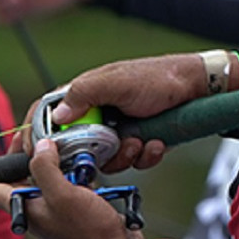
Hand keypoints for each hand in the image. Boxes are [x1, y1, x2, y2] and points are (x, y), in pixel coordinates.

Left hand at [0, 140, 144, 238]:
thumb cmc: (89, 234)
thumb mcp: (62, 195)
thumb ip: (45, 168)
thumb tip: (40, 146)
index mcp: (24, 206)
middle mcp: (36, 205)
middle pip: (19, 173)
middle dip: (25, 152)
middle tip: (32, 135)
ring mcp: (56, 203)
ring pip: (46, 172)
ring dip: (54, 157)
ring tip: (60, 146)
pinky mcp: (75, 201)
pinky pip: (69, 177)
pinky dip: (75, 167)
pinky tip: (83, 162)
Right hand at [50, 53, 215, 171]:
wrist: (195, 89)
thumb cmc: (157, 76)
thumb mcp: (115, 82)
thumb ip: (83, 94)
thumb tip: (58, 114)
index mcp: (84, 94)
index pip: (50, 114)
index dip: (44, 133)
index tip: (48, 150)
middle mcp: (97, 114)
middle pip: (77, 146)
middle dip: (96, 152)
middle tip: (112, 145)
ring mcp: (116, 130)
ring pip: (105, 159)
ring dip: (124, 155)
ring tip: (140, 140)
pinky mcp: (134, 143)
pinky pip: (130, 162)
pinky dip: (144, 155)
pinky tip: (154, 142)